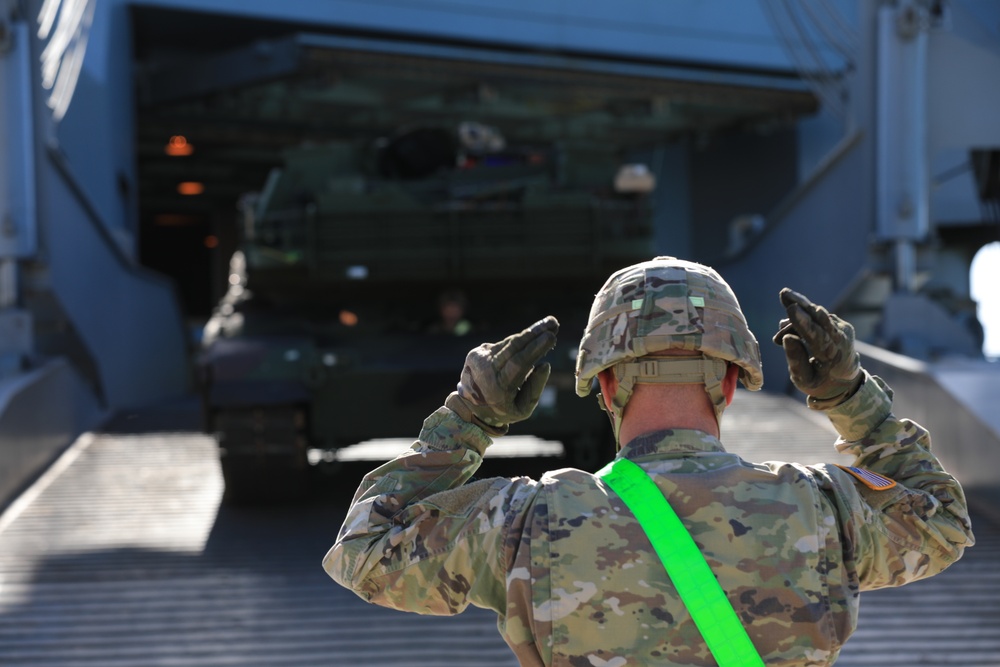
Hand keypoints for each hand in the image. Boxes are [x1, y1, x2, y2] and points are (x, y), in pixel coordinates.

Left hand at [445, 316, 558, 435]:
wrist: (469, 407)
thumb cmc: (502, 409)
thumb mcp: (523, 409)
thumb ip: (535, 388)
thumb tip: (545, 364)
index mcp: (498, 389)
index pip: (519, 363)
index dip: (535, 348)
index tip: (551, 336)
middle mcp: (486, 371)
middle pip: (513, 347)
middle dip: (535, 333)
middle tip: (553, 323)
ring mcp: (479, 360)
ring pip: (509, 343)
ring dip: (530, 333)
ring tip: (549, 325)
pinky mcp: (477, 352)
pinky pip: (503, 345)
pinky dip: (519, 340)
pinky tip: (533, 335)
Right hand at [772, 288, 861, 408]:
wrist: (844, 378)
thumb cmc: (819, 382)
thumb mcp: (804, 380)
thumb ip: (796, 360)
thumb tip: (788, 337)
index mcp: (832, 357)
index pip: (817, 336)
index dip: (803, 322)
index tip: (792, 309)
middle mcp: (841, 339)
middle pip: (818, 318)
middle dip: (801, 305)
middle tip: (784, 293)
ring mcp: (842, 328)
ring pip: (814, 316)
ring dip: (794, 321)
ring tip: (777, 340)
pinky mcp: (838, 322)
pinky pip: (816, 316)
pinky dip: (801, 321)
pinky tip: (791, 333)